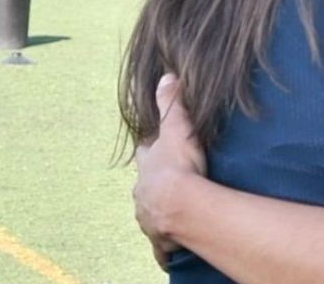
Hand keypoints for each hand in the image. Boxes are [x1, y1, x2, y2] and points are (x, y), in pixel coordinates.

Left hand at [133, 74, 207, 269]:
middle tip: (169, 183)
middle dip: (155, 184)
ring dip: (159, 211)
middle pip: (146, 185)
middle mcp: (143, 193)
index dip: (152, 151)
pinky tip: (171, 248)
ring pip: (151, 213)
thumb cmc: (179, 166)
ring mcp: (149, 217)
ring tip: (173, 212)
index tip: (157, 149)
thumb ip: (172, 103)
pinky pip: (162, 244)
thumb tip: (166, 75)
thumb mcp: (177, 128)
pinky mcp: (160, 238)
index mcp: (148, 167)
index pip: (147, 155)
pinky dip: (165, 245)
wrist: (180, 206)